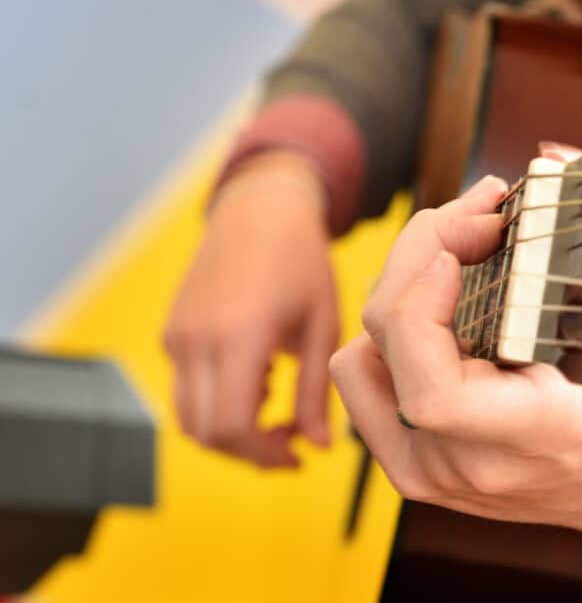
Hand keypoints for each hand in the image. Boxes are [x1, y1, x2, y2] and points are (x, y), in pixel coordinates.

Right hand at [164, 151, 338, 467]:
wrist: (259, 211)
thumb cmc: (301, 263)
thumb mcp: (322, 325)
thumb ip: (317, 391)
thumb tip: (319, 447)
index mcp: (239, 335)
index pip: (231, 427)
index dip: (262, 455)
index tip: (297, 456)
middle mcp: (197, 339)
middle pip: (204, 433)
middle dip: (247, 451)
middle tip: (289, 442)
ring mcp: (178, 336)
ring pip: (188, 417)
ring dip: (230, 431)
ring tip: (275, 406)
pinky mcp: (172, 332)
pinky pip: (186, 389)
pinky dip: (217, 403)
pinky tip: (256, 378)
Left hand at [329, 174, 581, 542]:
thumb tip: (550, 163)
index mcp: (532, 440)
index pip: (434, 392)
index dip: (426, 305)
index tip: (465, 246)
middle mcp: (465, 465)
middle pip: (381, 348)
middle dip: (420, 254)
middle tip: (475, 214)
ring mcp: (433, 472)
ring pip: (358, 362)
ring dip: (399, 290)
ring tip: (454, 248)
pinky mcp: (416, 467)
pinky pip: (366, 385)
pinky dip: (390, 330)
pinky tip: (439, 296)